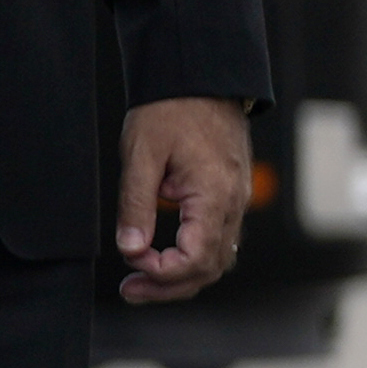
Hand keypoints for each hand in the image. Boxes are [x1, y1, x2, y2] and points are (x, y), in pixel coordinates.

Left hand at [113, 97, 252, 302]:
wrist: (202, 76)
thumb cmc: (172, 108)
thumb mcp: (141, 154)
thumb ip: (136, 205)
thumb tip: (130, 248)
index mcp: (214, 196)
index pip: (193, 259)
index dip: (160, 271)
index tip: (130, 260)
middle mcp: (233, 204)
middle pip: (209, 269)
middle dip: (168, 286)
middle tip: (129, 290)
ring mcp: (236, 201)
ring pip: (217, 259)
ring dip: (181, 276)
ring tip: (143, 279)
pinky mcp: (231, 196)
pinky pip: (219, 240)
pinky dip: (194, 258)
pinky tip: (166, 255)